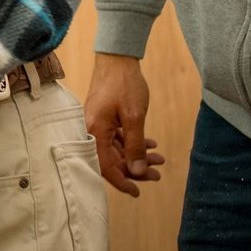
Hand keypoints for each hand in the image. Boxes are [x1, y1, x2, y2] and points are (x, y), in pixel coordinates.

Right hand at [85, 52, 166, 196]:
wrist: (117, 58)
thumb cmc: (124, 85)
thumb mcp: (134, 117)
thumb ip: (135, 146)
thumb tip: (137, 171)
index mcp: (94, 131)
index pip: (105, 166)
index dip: (122, 181)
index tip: (137, 191)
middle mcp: (91, 130)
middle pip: (111, 159)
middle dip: (135, 168)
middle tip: (157, 175)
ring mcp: (97, 123)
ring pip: (116, 149)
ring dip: (137, 155)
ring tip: (159, 158)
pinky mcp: (103, 118)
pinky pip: (116, 137)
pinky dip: (132, 143)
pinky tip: (149, 144)